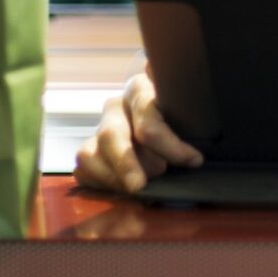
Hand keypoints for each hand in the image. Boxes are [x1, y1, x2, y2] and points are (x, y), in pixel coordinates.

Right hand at [72, 70, 203, 194]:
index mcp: (140, 89)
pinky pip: (84, 169)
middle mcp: (116, 106)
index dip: (170, 144)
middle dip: (126, 163)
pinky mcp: (89, 150)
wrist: (164, 121)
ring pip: (89, 153)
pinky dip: (102, 183)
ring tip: (142, 185)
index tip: (193, 160)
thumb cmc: (181, 115)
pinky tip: (124, 187)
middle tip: (139, 186)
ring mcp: (98, 128)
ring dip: (114, 176)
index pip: (148, 116)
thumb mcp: (188, 105)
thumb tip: (166, 94)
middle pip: (111, 135)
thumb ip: (185, 100)